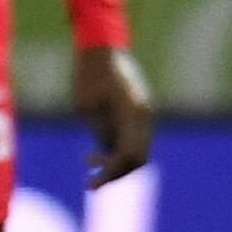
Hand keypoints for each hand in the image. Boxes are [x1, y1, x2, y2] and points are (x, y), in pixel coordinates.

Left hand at [71, 45, 155, 188]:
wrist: (100, 46)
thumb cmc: (88, 73)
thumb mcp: (87, 107)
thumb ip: (101, 131)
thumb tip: (108, 155)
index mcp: (134, 112)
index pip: (129, 155)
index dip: (112, 173)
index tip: (92, 184)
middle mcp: (145, 115)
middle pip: (140, 157)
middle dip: (117, 173)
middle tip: (92, 182)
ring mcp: (143, 113)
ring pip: (139, 150)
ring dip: (118, 163)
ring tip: (89, 162)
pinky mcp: (137, 112)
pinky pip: (133, 140)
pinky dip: (118, 151)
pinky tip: (95, 153)